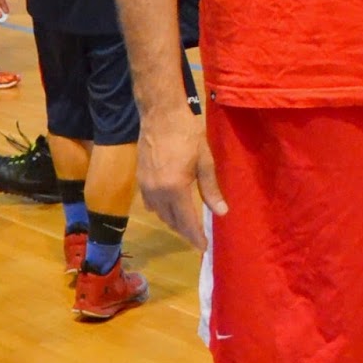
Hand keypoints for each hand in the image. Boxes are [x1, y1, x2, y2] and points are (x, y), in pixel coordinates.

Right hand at [137, 103, 226, 251]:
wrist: (160, 114)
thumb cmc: (187, 134)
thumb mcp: (205, 161)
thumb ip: (211, 189)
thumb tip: (221, 212)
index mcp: (175, 189)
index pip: (186, 221)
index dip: (195, 236)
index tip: (204, 248)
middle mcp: (157, 192)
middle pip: (171, 221)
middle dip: (185, 231)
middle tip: (198, 236)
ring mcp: (145, 186)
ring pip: (159, 214)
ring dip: (173, 221)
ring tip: (188, 223)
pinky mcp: (140, 179)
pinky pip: (151, 203)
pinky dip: (162, 209)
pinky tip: (171, 206)